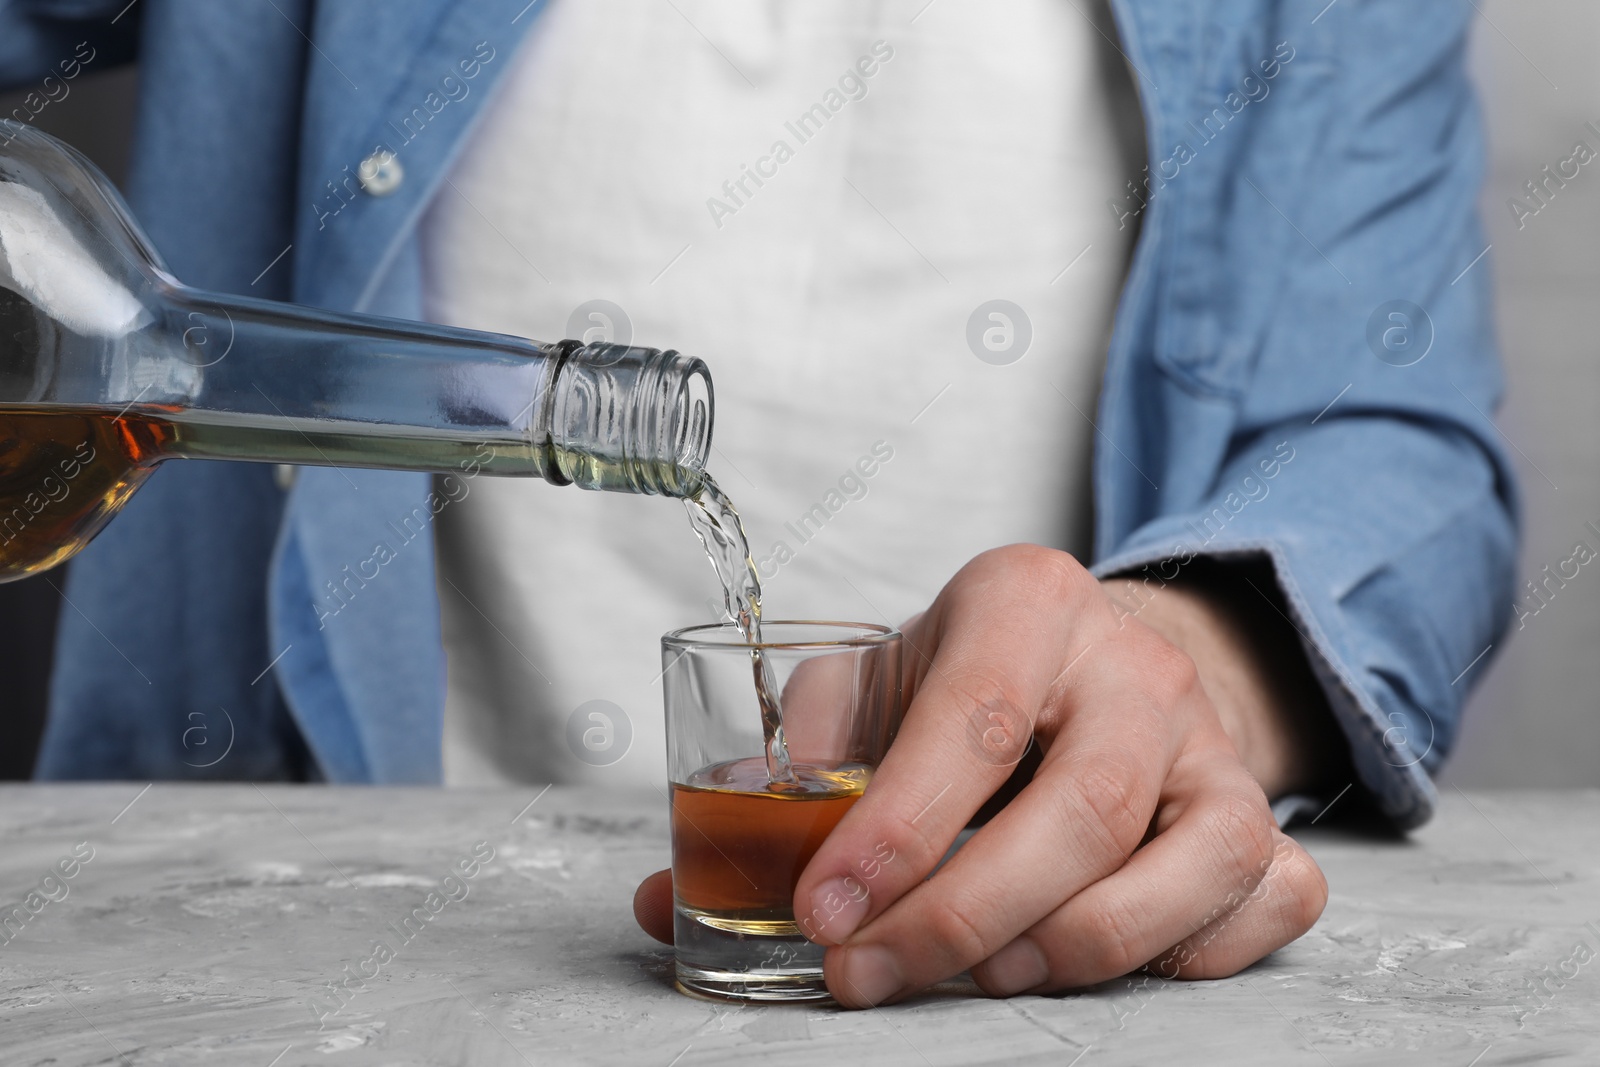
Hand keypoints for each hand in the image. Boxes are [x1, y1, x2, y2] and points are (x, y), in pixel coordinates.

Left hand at [635, 545, 1331, 1006]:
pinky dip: (1198, 954)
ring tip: (986, 977)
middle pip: (1077, 810)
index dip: (894, 832)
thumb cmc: (961, 683)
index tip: (822, 913)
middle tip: (868, 974)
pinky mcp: (1260, 811)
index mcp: (1024, 603)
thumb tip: (668, 895)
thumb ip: (783, 773)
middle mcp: (1134, 664)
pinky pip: (1271, 897)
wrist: (1089, 660)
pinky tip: (1101, 958)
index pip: (966, 720)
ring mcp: (1213, 741)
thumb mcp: (868, 686)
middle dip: (962, 916)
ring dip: (1079, 946)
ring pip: (1193, 862)